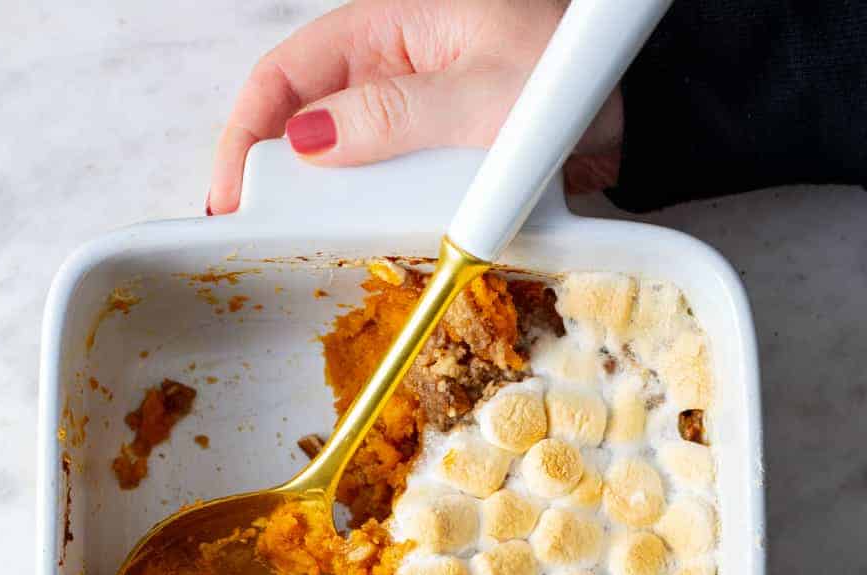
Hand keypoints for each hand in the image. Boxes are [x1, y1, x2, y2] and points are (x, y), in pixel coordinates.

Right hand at [208, 0, 622, 212]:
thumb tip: (307, 141)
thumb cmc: (567, 75)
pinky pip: (383, 189)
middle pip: (300, 123)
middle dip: (268, 180)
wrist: (636, 109)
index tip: (230, 196)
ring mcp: (409, 117)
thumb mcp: (480, 95)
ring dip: (315, 208)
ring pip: (338, 164)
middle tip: (249, 240)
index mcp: (387, 27)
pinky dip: (364, 220)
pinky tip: (354, 252)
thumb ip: (395, 117)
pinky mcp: (433, 157)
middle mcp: (388, 69)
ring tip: (293, 255)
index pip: (286, 74)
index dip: (246, 134)